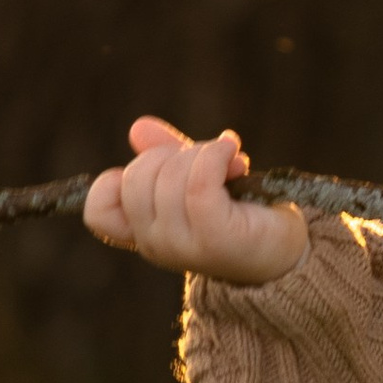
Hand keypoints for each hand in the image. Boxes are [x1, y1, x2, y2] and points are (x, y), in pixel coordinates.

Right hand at [82, 119, 307, 286]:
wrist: (284, 254)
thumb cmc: (238, 214)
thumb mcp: (195, 178)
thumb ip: (166, 155)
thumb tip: (138, 128)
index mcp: (143, 233)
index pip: (99, 209)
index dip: (118, 179)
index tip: (160, 168)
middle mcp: (156, 244)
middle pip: (137, 177)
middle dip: (173, 154)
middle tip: (207, 160)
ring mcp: (183, 245)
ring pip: (170, 176)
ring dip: (203, 153)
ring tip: (229, 162)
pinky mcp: (215, 236)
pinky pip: (199, 182)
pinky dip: (216, 157)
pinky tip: (233, 156)